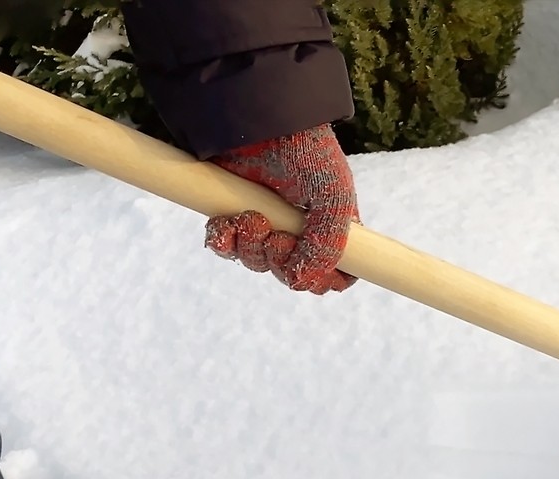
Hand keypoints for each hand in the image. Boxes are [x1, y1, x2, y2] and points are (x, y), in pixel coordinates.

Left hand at [205, 125, 358, 293]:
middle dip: (279, 260)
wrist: (259, 117)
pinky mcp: (230, 212)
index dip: (322, 279)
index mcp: (330, 226)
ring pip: (256, 262)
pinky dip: (224, 240)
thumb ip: (329, 245)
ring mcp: (263, 222)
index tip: (310, 271)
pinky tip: (227, 222)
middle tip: (273, 235)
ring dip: (251, 248)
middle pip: (290, 272)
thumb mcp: (334, 198)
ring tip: (250, 218)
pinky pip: (225, 246)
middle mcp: (298, 229)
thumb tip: (301, 282)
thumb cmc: (307, 151)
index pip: (334, 274)